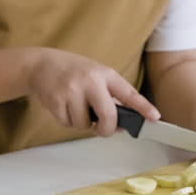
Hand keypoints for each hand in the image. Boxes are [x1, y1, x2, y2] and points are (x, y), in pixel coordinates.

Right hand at [25, 48, 160, 135]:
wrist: (41, 64)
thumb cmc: (72, 72)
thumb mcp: (95, 75)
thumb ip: (109, 95)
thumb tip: (120, 124)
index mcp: (104, 74)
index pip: (128, 93)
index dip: (142, 107)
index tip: (155, 117)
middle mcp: (90, 81)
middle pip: (108, 115)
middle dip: (106, 129)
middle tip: (102, 130)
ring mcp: (72, 91)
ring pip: (84, 124)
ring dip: (81, 123)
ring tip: (75, 107)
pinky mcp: (56, 101)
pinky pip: (67, 123)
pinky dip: (67, 121)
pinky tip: (63, 107)